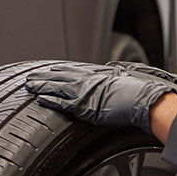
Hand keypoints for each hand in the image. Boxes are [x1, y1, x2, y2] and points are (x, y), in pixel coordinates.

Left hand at [25, 63, 173, 131]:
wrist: (146, 101)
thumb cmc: (142, 91)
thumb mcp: (128, 75)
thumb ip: (117, 72)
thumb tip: (115, 69)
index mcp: (99, 73)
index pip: (74, 70)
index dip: (60, 70)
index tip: (50, 69)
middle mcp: (89, 80)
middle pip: (61, 75)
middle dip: (45, 76)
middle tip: (31, 77)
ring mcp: (85, 92)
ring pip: (56, 87)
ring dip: (41, 86)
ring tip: (30, 86)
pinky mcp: (84, 106)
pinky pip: (61, 103)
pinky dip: (49, 100)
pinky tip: (39, 99)